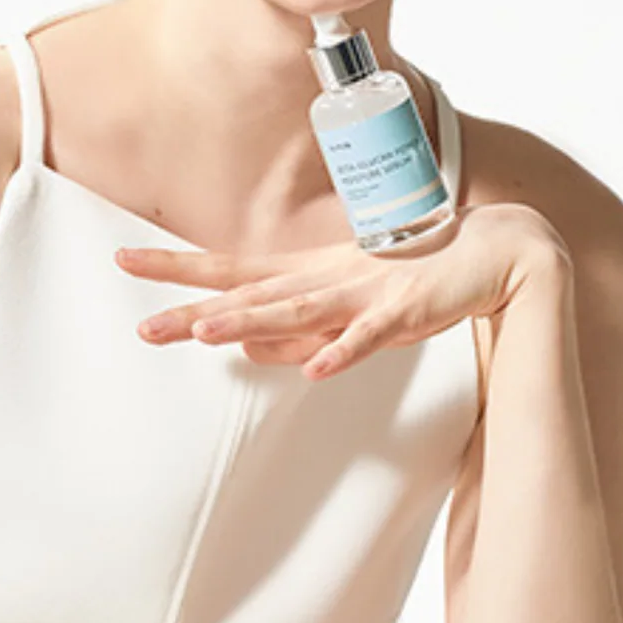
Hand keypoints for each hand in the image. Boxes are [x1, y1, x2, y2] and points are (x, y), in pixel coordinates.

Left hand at [116, 201, 564, 381]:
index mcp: (311, 273)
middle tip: (139, 323)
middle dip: (195, 306)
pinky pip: (370, 337)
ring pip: (299, 311)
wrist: (498, 253)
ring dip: (254, 322)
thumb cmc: (419, 277)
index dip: (178, 267)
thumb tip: (250, 351)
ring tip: (205, 333)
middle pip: (250, 293)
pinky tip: (318, 369)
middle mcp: (327, 279)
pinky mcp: (406, 311)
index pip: (231, 269)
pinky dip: (344, 351)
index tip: (124, 259)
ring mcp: (365, 293)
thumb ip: (302, 332)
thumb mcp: (350, 309)